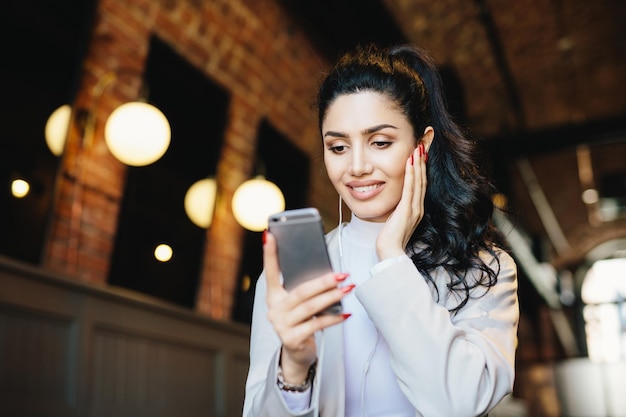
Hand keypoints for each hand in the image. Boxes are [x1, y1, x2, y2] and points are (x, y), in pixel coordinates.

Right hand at [263, 231, 351, 382]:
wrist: (297, 353)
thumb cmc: (301, 321)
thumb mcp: (299, 304)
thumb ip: (304, 289)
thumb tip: (329, 273)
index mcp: (273, 296)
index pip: (270, 271)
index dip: (269, 253)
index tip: (268, 234)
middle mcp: (274, 309)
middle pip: (300, 291)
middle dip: (323, 281)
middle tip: (342, 273)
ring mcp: (281, 325)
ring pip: (310, 307)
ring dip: (332, 297)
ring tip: (348, 289)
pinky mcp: (292, 339)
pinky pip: (317, 325)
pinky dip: (333, 318)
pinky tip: (346, 313)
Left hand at [376, 142, 427, 259]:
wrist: (390, 252)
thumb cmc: (390, 239)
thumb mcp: (395, 221)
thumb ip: (397, 211)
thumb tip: (394, 203)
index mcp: (416, 210)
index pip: (420, 185)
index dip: (421, 169)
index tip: (420, 155)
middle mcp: (418, 208)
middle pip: (423, 180)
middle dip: (422, 162)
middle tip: (422, 145)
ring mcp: (414, 208)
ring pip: (418, 181)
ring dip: (418, 163)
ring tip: (418, 148)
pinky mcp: (407, 210)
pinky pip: (410, 188)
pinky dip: (411, 173)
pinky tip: (410, 162)